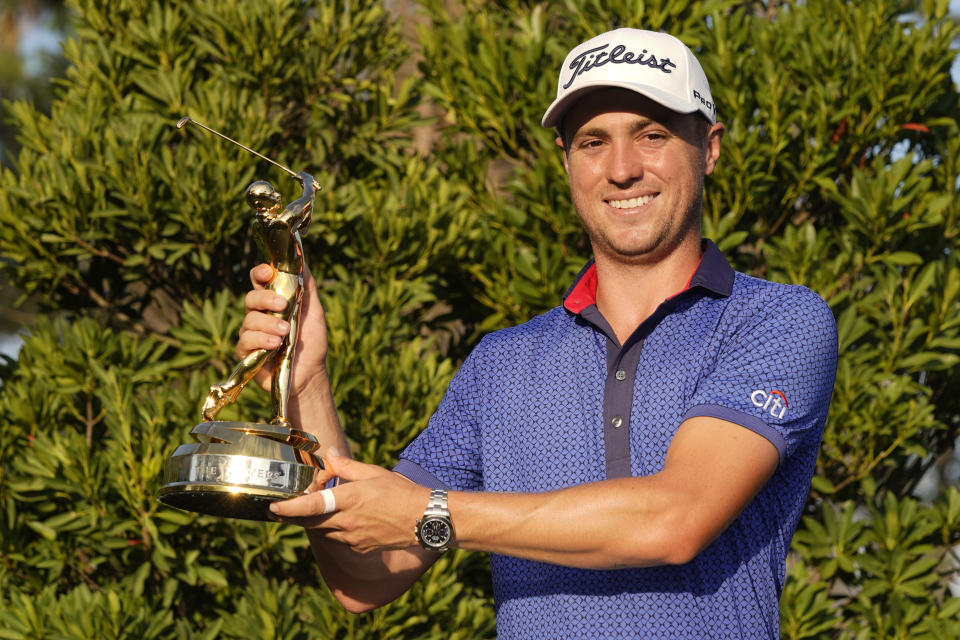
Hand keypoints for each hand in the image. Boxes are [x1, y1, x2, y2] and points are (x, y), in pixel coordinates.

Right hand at [237, 264, 328, 393]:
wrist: (310, 374)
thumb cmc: (311, 343)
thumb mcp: (315, 312)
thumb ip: (308, 288)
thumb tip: (302, 260)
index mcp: (273, 303)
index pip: (259, 281)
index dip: (260, 273)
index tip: (268, 272)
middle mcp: (259, 316)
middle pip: (251, 298)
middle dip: (265, 299)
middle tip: (282, 306)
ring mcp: (251, 334)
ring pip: (248, 320)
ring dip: (268, 324)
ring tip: (285, 333)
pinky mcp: (246, 353)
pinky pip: (245, 341)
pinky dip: (261, 341)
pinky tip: (275, 346)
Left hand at [269, 448, 428, 553]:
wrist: (424, 520)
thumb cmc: (401, 492)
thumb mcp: (374, 473)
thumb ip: (347, 466)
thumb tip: (329, 455)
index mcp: (350, 499)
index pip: (311, 506)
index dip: (289, 508)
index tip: (272, 507)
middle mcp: (347, 521)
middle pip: (310, 522)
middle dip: (291, 517)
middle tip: (277, 510)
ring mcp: (353, 538)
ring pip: (322, 531)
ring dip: (313, 522)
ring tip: (313, 509)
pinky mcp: (359, 548)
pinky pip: (337, 539)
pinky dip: (332, 529)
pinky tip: (339, 519)